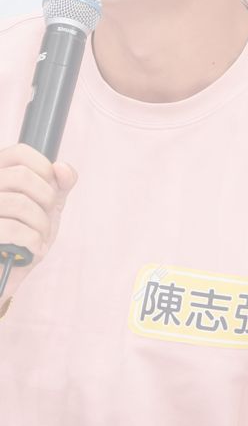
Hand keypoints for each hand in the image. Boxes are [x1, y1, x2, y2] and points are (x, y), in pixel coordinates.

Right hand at [0, 143, 76, 264]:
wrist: (7, 273)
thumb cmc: (25, 236)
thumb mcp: (47, 206)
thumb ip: (59, 184)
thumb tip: (62, 168)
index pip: (19, 152)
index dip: (43, 168)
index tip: (50, 188)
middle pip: (22, 177)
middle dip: (46, 199)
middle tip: (45, 217)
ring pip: (19, 203)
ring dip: (40, 224)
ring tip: (39, 237)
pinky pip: (11, 229)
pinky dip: (33, 241)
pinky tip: (32, 248)